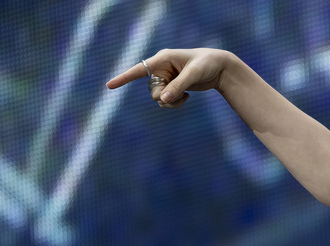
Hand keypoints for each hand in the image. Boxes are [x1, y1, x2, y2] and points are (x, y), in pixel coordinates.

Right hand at [106, 48, 232, 107]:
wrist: (220, 68)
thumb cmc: (207, 64)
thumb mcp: (194, 74)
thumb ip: (178, 86)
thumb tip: (163, 99)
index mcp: (162, 59)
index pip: (139, 69)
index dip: (124, 78)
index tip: (109, 86)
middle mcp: (161, 68)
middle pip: (151, 90)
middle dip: (164, 97)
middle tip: (181, 95)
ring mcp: (166, 78)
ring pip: (158, 97)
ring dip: (170, 102)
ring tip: (185, 97)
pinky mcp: (172, 87)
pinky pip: (166, 101)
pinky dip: (174, 103)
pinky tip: (187, 98)